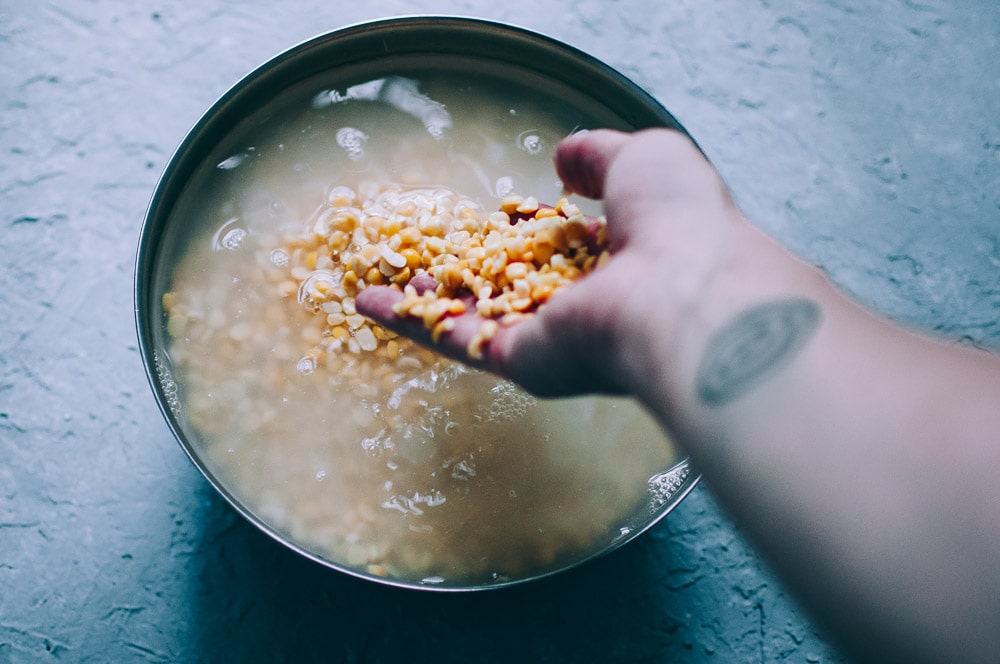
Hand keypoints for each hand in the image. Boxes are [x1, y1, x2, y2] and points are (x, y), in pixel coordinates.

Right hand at [356, 128, 743, 396]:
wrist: (685, 290)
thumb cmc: (679, 220)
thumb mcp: (643, 159)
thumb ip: (599, 156)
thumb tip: (564, 158)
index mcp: (624, 258)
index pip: (566, 248)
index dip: (530, 231)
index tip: (502, 218)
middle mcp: (587, 304)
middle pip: (512, 287)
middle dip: (470, 272)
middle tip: (428, 255)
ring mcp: (553, 337)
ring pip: (477, 316)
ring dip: (427, 298)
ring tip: (378, 279)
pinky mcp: (525, 361)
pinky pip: (459, 340)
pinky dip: (411, 324)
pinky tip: (370, 304)